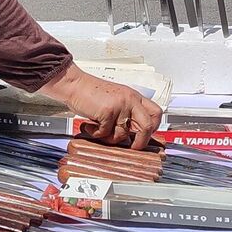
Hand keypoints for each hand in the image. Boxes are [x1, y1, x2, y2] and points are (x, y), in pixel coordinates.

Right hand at [42, 63, 162, 148]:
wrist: (75, 84)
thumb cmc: (92, 93)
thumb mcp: (116, 99)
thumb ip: (127, 112)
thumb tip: (134, 134)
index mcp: (134, 97)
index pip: (156, 113)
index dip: (154, 127)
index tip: (145, 135)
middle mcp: (130, 100)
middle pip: (148, 126)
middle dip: (141, 142)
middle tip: (133, 147)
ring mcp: (120, 106)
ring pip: (122, 134)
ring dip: (109, 138)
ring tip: (99, 129)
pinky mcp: (108, 112)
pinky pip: (105, 133)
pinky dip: (95, 133)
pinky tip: (90, 125)